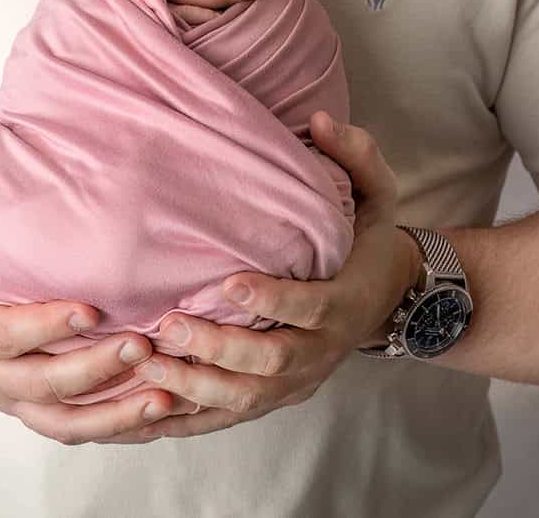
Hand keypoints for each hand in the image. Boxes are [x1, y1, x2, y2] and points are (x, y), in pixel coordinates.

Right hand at [0, 145, 198, 442]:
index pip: (3, 336)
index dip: (45, 327)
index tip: (89, 310)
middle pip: (43, 385)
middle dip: (94, 369)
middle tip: (142, 344)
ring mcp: (12, 400)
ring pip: (64, 422)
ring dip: (115, 415)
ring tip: (165, 394)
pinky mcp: (34, 410)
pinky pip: (77, 430)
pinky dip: (117, 428)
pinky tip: (160, 411)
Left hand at [98, 111, 415, 443]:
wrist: (390, 300)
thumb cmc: (369, 240)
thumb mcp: (378, 194)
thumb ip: (357, 156)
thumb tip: (322, 121)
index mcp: (344, 302)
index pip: (309, 309)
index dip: (271, 301)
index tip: (228, 283)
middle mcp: (322, 351)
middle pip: (271, 364)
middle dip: (217, 349)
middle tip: (169, 325)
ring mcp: (298, 382)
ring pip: (246, 400)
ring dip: (195, 388)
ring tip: (147, 363)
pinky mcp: (276, 398)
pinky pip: (231, 417)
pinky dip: (191, 418)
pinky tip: (149, 405)